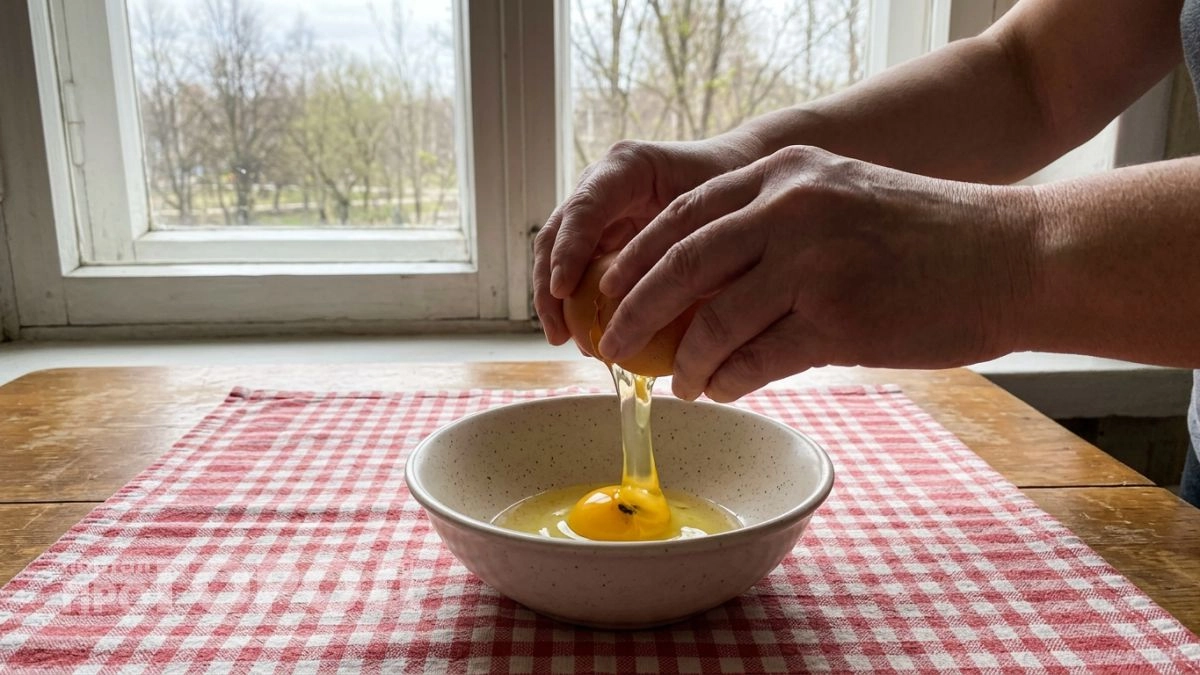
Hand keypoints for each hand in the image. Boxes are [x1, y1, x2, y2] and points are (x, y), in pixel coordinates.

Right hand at [533, 134, 760, 345]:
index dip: (568, 249)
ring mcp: (598, 211)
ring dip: (554, 299)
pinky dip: (575, 302)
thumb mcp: (720, 211)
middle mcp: (602, 186)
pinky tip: (584, 336)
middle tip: (559, 330)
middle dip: (548, 284)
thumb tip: (671, 302)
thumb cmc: (736, 186)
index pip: (585, 208)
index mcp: (628, 167)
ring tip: (565, 340)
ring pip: (557, 254)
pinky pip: (578, 270)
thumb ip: (693, 245)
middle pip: (556, 233)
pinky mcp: (602, 236)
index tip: (562, 291)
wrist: (740, 172)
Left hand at [596, 145, 1038, 400]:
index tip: (611, 291)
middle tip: (614, 345)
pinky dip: (730, 382)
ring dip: (687, 361)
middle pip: (680, 265)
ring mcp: (814, 263)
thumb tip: (699, 280)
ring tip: (679, 382)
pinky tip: (722, 391)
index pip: (683, 215)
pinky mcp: (840, 320)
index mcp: (785, 172)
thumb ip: (772, 223)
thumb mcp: (840, 196)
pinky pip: (758, 361)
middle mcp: (792, 208)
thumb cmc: (925, 234)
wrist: (1014, 256)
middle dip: (635, 312)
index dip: (636, 259)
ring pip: (713, 322)